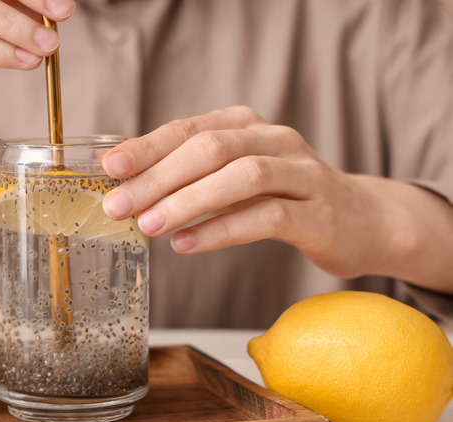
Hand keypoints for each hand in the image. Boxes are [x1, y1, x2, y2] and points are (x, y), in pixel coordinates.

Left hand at [100, 106, 425, 280]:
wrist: (362, 221)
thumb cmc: (283, 199)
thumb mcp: (234, 178)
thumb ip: (189, 175)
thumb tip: (124, 179)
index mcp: (248, 126)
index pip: (189, 129)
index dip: (147, 147)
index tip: (111, 167)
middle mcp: (276, 140)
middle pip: (211, 148)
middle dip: (159, 177)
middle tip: (119, 206)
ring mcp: (303, 174)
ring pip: (242, 177)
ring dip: (188, 201)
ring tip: (149, 225)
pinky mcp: (320, 214)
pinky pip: (267, 218)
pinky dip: (222, 230)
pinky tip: (187, 244)